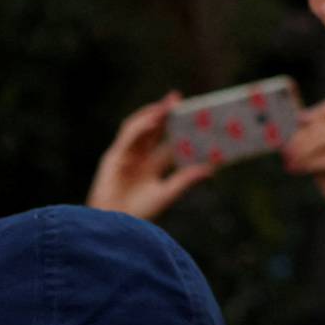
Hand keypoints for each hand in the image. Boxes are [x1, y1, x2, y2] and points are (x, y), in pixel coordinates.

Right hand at [87, 93, 215, 220]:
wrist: (116, 228)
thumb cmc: (139, 215)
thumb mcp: (167, 194)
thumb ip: (186, 179)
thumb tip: (212, 168)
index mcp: (151, 167)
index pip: (167, 142)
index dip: (178, 128)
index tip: (193, 115)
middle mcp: (138, 158)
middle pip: (152, 130)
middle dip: (163, 112)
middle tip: (177, 97)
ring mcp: (125, 155)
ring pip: (139, 128)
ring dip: (151, 114)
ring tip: (166, 103)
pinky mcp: (113, 157)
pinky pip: (128, 137)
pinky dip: (140, 126)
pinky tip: (153, 119)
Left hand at [283, 99, 324, 223]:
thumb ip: (315, 143)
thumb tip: (292, 129)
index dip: (313, 113)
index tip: (298, 122)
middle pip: (321, 126)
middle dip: (299, 138)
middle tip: (285, 151)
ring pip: (319, 140)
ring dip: (300, 151)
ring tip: (289, 162)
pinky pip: (321, 158)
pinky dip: (306, 164)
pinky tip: (297, 170)